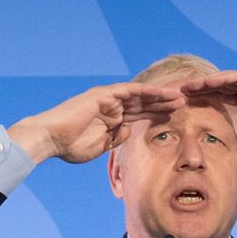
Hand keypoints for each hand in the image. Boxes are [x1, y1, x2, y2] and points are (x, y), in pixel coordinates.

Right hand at [9, 83, 184, 164]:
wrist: (51, 139)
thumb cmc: (70, 146)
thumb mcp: (100, 146)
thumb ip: (115, 139)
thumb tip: (129, 131)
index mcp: (111, 119)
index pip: (140, 115)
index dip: (158, 115)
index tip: (176, 118)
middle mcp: (111, 106)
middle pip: (144, 104)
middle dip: (164, 104)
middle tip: (185, 104)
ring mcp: (108, 99)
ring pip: (140, 95)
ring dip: (160, 96)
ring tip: (180, 96)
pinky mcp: (104, 94)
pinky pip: (130, 90)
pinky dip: (146, 91)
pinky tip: (162, 92)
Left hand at [176, 71, 236, 152]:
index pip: (223, 98)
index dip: (206, 99)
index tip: (187, 104)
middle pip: (220, 87)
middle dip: (200, 89)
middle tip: (179, 93)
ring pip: (225, 80)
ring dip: (205, 83)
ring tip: (187, 87)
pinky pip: (236, 78)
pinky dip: (220, 80)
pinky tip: (205, 84)